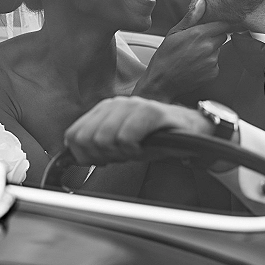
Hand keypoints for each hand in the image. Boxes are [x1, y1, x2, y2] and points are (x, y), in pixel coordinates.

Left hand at [64, 96, 212, 165]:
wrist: (191, 133)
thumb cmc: (156, 139)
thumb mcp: (119, 144)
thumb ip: (95, 147)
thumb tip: (74, 157)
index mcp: (105, 109)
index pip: (73, 135)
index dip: (83, 155)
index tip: (101, 160)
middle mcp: (116, 103)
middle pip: (86, 139)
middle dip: (100, 156)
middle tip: (121, 157)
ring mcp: (133, 106)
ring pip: (103, 138)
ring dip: (118, 154)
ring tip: (134, 151)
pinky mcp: (150, 112)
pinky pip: (125, 138)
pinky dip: (132, 151)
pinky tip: (143, 148)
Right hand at [133, 0, 229, 101]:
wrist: (161, 81)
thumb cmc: (165, 55)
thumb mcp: (174, 32)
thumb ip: (192, 16)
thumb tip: (203, 0)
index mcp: (199, 34)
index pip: (222, 24)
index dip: (217, 24)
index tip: (212, 26)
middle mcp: (208, 47)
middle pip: (222, 36)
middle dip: (214, 36)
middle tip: (198, 41)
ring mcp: (212, 61)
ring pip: (219, 50)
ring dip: (211, 50)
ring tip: (194, 55)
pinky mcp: (214, 73)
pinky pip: (216, 63)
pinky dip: (209, 63)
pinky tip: (196, 65)